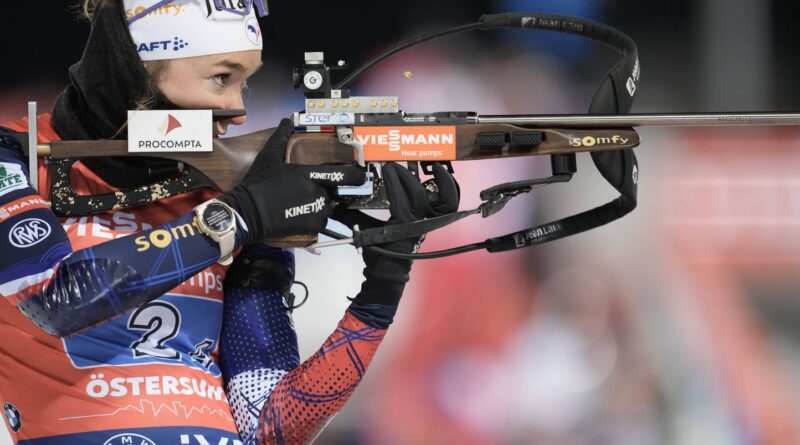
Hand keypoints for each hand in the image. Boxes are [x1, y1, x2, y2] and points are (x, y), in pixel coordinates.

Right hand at [220, 119, 366, 242]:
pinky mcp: (312, 226)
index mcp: (310, 174)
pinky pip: (321, 222)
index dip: (357, 176)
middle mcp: (318, 192)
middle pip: (334, 192)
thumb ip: (280, 137)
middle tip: (310, 192)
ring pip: (328, 207)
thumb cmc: (258, 183)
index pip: (345, 175)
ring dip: (321, 206)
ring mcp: (316, 210)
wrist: (248, 212)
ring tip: (302, 205)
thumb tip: (286, 120)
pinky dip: (315, 219)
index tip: (360, 177)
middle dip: (327, 191)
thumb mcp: (268, 156)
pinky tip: (301, 216)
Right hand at [337, 162, 459, 308]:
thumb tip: (333, 202)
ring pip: (446, 200)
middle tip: (395, 166)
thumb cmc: (377, 254)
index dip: (393, 179)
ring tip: (437, 167)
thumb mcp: (363, 232)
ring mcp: (429, 222)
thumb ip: (350, 215)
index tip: (386, 167)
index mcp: (402, 224)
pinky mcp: (433, 222)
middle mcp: (419, 222)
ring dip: (444, 182)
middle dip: (406, 176)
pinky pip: (448, 206)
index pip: (399, 195)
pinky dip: (450, 193)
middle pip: (418, 192)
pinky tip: (445, 180)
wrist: (390, 273)